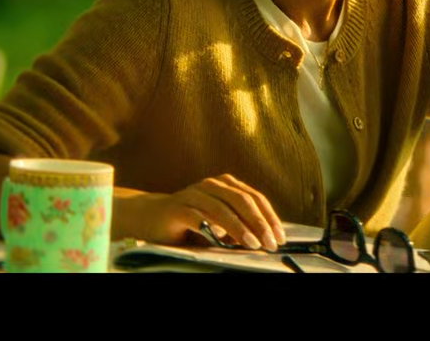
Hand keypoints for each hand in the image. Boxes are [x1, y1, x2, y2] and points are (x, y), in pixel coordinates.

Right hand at [118, 174, 286, 250]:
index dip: (269, 217)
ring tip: (253, 243)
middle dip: (260, 223)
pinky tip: (222, 239)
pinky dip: (213, 227)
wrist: (149, 217)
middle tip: (270, 242)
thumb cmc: (189, 222)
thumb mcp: (218, 222)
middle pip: (243, 201)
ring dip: (241, 228)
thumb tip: (264, 239)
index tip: (280, 236)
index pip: (255, 198)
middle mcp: (212, 185)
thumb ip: (238, 225)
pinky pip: (199, 217)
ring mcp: (194, 194)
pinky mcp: (178, 208)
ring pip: (224, 208)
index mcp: (226, 185)